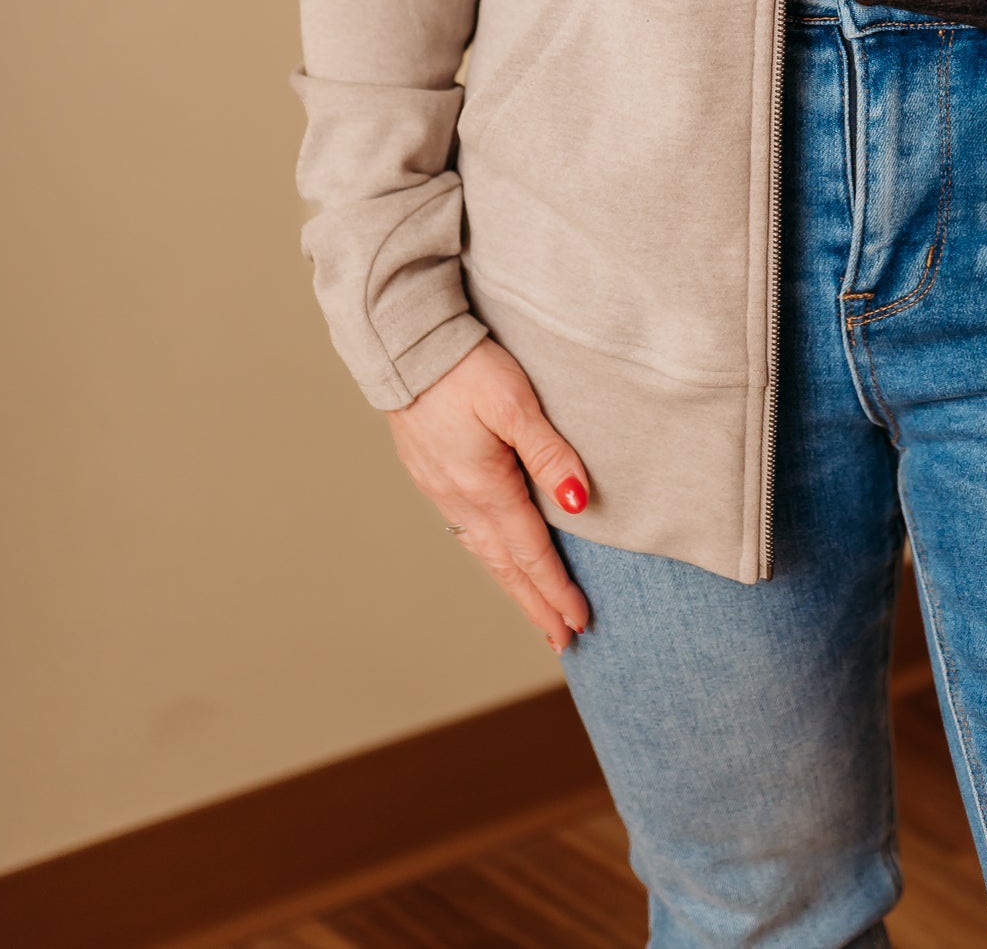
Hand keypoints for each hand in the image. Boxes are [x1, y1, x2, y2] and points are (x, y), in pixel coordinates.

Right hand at [386, 337, 592, 653]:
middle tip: (563, 640)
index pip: (530, 552)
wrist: (406, 346)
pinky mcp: (431, 474)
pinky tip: (497, 557)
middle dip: (536, 604)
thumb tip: (580, 505)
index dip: (557, 589)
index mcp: (484, 487)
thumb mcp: (515, 403)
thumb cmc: (465, 367)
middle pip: (506, 566)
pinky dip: (490, 555)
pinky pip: (466, 530)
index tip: (580, 622)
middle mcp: (459, 499)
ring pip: (484, 552)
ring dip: (513, 584)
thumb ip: (549, 453)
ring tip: (536, 611)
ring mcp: (441, 489)